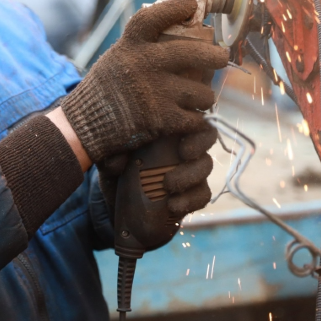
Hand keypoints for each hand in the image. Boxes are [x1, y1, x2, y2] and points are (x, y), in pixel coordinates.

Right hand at [61, 0, 228, 162]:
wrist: (85, 126)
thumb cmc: (104, 89)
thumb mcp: (117, 57)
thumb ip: (141, 46)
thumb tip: (176, 29)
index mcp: (131, 45)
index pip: (155, 17)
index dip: (175, 7)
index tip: (191, 4)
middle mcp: (144, 64)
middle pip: (194, 52)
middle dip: (216, 56)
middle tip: (222, 57)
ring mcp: (155, 91)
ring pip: (202, 91)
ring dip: (205, 96)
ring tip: (202, 97)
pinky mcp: (161, 119)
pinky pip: (195, 118)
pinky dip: (197, 120)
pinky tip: (194, 118)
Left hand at [96, 126, 217, 217]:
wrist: (116, 194)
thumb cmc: (117, 160)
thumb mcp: (112, 147)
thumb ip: (117, 145)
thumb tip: (119, 156)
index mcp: (169, 124)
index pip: (192, 114)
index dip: (196, 120)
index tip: (180, 132)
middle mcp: (184, 143)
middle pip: (207, 135)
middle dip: (200, 143)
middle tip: (185, 153)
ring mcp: (191, 168)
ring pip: (206, 165)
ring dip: (191, 175)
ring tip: (168, 185)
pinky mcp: (192, 193)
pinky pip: (202, 195)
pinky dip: (190, 200)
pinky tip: (173, 205)